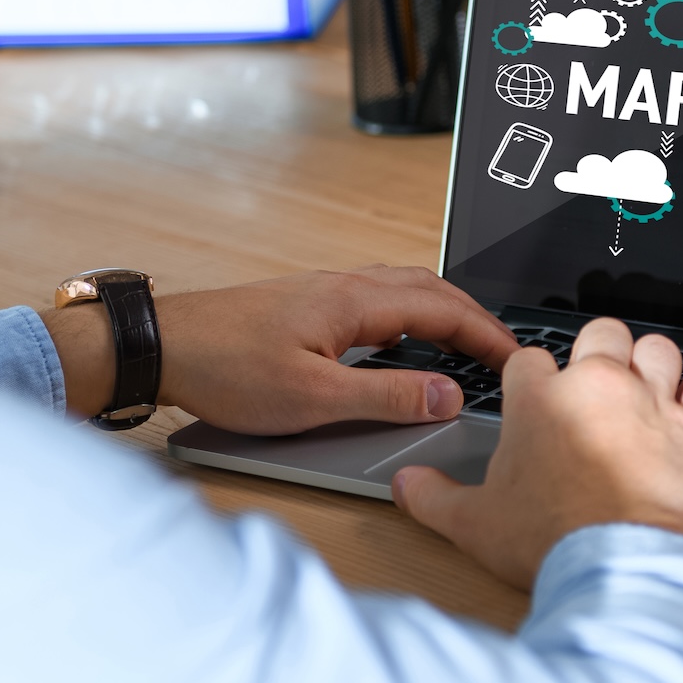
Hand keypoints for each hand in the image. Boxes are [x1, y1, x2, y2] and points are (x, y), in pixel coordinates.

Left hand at [42, 266, 517, 432]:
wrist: (163, 345)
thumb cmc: (224, 367)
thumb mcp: (314, 397)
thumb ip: (386, 397)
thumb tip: (446, 396)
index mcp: (354, 301)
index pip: (445, 310)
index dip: (489, 337)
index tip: (519, 362)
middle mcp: (343, 284)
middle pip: (431, 290)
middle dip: (475, 318)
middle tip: (504, 353)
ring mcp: (323, 290)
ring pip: (404, 290)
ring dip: (443, 312)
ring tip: (467, 346)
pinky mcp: (305, 304)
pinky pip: (377, 298)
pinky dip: (410, 315)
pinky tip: (403, 343)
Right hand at [391, 318, 682, 589]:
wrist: (620, 570)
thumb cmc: (551, 542)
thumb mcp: (474, 524)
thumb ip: (433, 497)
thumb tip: (408, 486)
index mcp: (538, 400)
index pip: (530, 359)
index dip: (532, 379)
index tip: (536, 399)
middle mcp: (595, 387)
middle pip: (599, 333)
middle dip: (596, 351)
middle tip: (592, 384)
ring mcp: (650, 403)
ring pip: (656, 348)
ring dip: (649, 363)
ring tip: (643, 386)